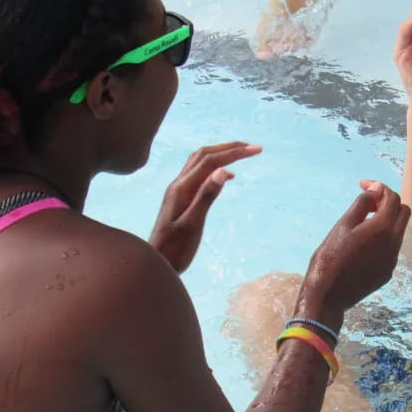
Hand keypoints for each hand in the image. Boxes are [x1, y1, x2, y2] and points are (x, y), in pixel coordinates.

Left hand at [150, 142, 261, 272]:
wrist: (155, 263)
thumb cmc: (174, 250)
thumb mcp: (192, 225)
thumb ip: (206, 197)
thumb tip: (223, 170)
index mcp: (182, 188)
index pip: (210, 161)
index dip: (234, 152)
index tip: (256, 150)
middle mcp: (178, 184)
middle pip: (204, 155)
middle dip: (229, 148)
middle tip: (253, 148)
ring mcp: (178, 190)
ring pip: (200, 161)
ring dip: (221, 153)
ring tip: (242, 153)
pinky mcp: (180, 198)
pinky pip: (198, 173)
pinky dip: (215, 166)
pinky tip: (228, 176)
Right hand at [297, 182, 410, 328]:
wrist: (328, 295)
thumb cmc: (330, 258)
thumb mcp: (343, 226)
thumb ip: (363, 204)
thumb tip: (376, 190)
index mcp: (382, 228)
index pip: (392, 198)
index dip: (379, 187)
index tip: (363, 185)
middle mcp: (394, 243)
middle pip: (403, 212)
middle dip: (388, 202)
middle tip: (367, 203)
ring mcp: (392, 260)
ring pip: (398, 231)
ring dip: (386, 221)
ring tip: (361, 223)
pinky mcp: (387, 272)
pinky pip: (391, 248)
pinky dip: (382, 239)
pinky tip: (361, 245)